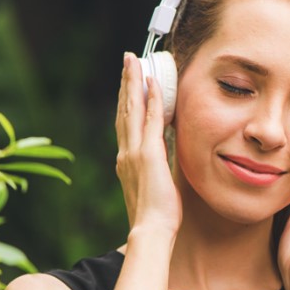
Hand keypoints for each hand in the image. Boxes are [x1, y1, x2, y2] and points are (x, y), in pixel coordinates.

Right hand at [115, 53, 181, 234]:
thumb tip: (165, 158)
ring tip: (136, 62)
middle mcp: (126, 152)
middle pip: (125, 109)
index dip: (127, 100)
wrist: (151, 230)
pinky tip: (154, 84)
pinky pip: (151, 120)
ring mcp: (135, 152)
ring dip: (135, 83)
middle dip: (127, 83)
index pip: (126, 123)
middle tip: (129, 60)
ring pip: (133, 109)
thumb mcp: (155, 185)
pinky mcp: (149, 154)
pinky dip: (152, 100)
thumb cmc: (156, 215)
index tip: (130, 82)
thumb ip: (157, 168)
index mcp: (127, 160)